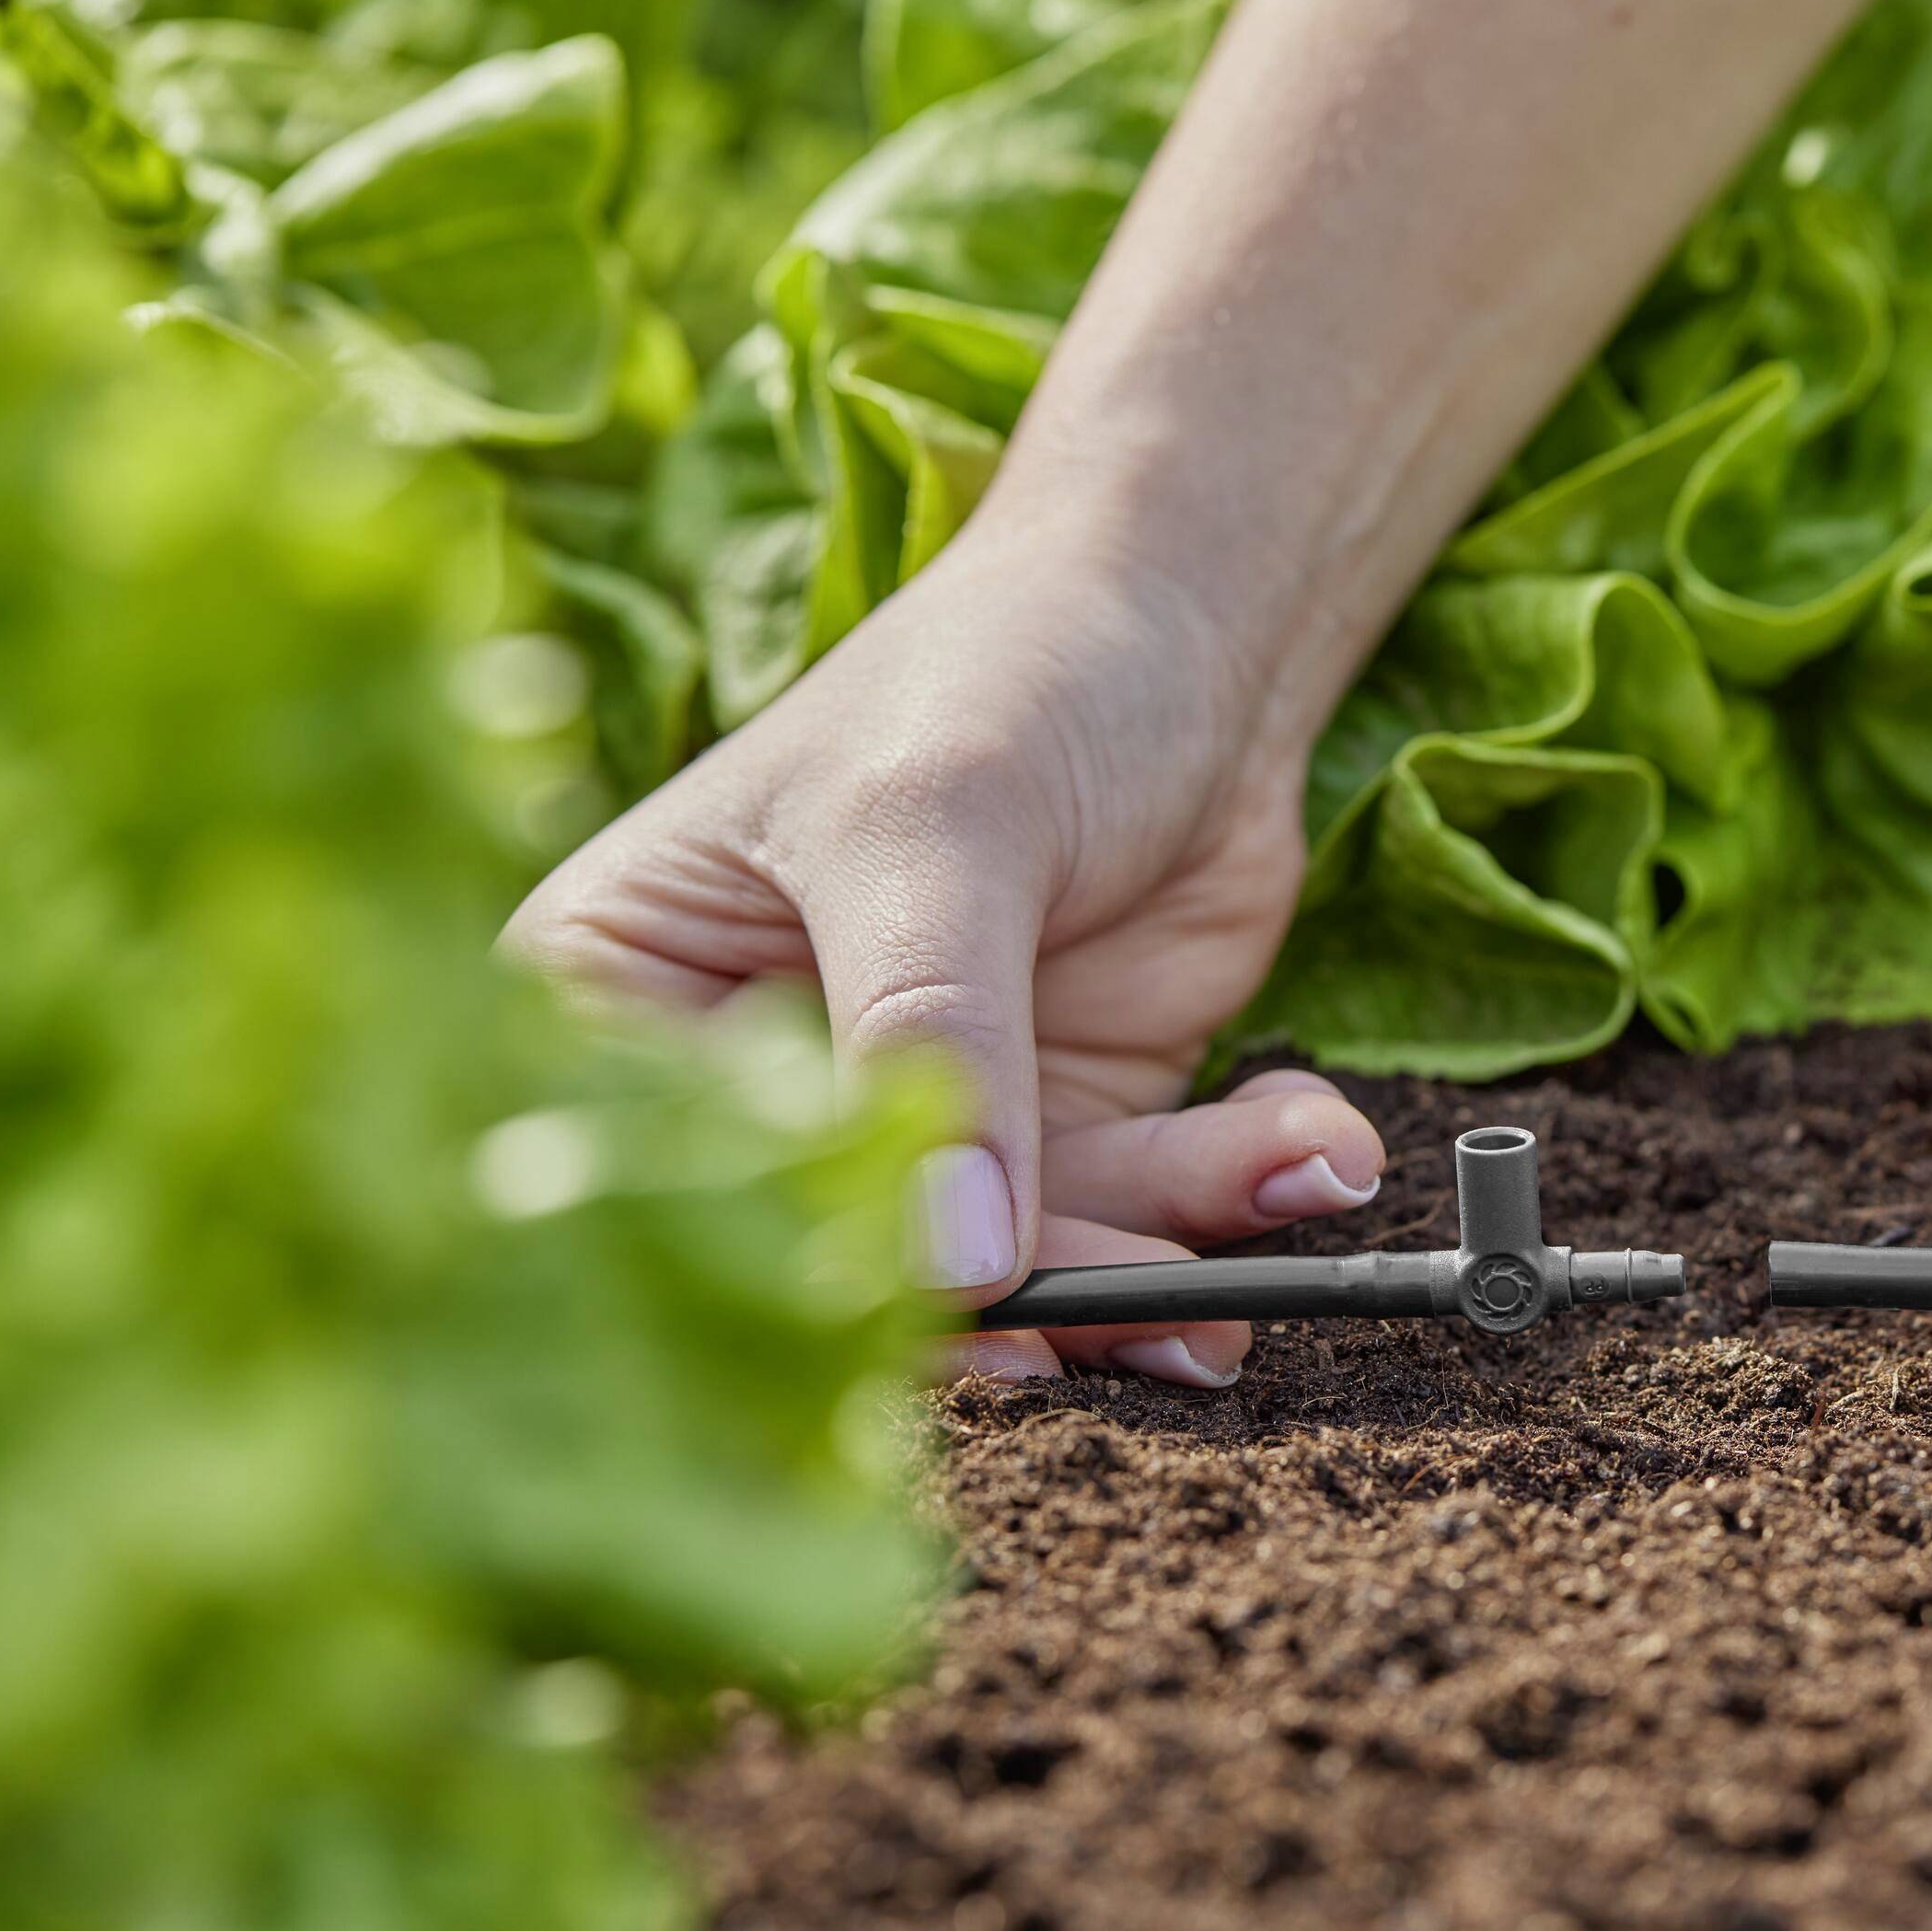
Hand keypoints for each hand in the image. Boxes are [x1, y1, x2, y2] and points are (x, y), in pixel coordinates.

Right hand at [504, 515, 1383, 1386]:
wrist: (1192, 623)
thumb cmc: (1009, 672)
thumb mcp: (938, 828)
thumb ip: (932, 1037)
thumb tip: (953, 1264)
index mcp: (624, 1000)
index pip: (679, 1186)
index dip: (812, 1269)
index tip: (963, 1307)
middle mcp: (756, 1088)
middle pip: (857, 1263)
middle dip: (1037, 1289)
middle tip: (1168, 1302)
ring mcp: (918, 1125)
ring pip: (1023, 1268)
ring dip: (1168, 1244)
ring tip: (1294, 1178)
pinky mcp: (1056, 1138)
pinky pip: (1137, 1221)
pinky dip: (1233, 1196)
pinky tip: (1307, 1149)